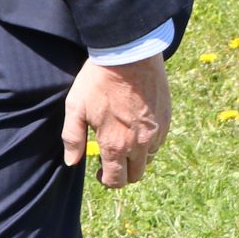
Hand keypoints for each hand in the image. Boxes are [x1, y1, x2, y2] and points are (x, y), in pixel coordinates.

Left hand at [62, 54, 172, 188]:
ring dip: (136, 158)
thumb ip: (73, 139)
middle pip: (135, 176)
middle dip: (122, 173)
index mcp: (116, 145)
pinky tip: (135, 128)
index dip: (105, 180)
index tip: (98, 172)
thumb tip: (71, 162)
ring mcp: (157, 133)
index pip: (116, 181)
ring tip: (122, 141)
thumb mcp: (75, 108)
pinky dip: (148, 143)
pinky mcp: (166, 121)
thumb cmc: (97, 82)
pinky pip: (159, 142)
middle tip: (110, 159)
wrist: (128, 56)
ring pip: (149, 160)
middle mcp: (140, 144)